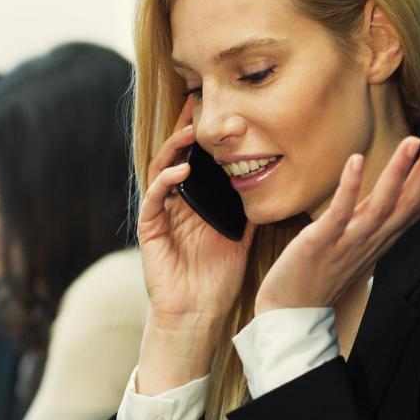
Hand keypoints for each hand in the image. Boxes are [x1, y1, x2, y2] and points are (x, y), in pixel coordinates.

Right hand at [135, 106, 254, 392]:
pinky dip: (164, 183)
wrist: (198, 314)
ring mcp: (160, 215)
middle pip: (175, 157)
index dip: (203, 136)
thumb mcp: (240, 235)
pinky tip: (179, 172)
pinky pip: (152, 200)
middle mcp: (174, 204)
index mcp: (194, 202)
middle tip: (196, 104)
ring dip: (173, 150)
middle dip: (184, 130)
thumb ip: (248, 208)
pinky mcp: (150, 231)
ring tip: (189, 133)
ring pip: (160, 171)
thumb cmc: (217, 278)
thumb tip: (270, 183)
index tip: (216, 110)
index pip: (196, 160)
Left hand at [254, 130, 419, 314]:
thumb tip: (394, 189)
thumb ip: (378, 215)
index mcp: (384, 236)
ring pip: (382, 205)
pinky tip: (356, 159)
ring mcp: (349, 241)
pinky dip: (349, 187)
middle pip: (411, 201)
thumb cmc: (324, 271)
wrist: (293, 309)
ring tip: (412, 141)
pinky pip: (339, 213)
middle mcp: (374, 238)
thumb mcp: (359, 240)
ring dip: (398, 172)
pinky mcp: (321, 242)